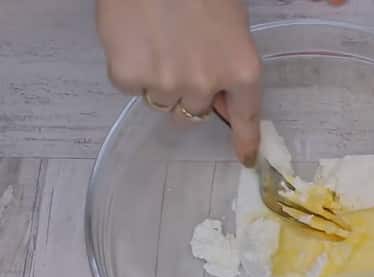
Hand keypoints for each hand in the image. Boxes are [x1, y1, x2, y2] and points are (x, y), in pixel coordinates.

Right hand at [96, 0, 261, 165]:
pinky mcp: (127, 75)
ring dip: (159, 81)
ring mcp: (165, 83)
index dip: (245, 140)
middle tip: (179, 58)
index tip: (246, 157)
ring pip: (161, 102)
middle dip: (188, 93)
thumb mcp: (231, 22)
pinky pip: (129, 86)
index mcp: (241, 69)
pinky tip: (134, 37)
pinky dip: (129, 66)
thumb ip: (229, 64)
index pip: (246, 117)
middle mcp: (206, 84)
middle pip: (194, 114)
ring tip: (156, 40)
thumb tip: (221, 98)